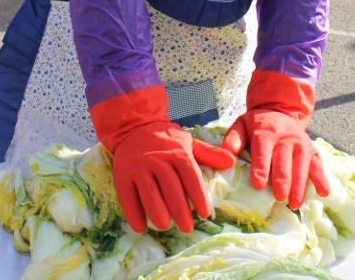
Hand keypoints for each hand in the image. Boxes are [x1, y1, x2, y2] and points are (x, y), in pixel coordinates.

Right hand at [113, 121, 234, 232]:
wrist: (134, 127)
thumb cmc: (165, 139)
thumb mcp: (188, 142)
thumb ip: (208, 154)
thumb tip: (231, 161)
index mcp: (177, 152)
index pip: (190, 176)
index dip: (198, 196)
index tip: (205, 213)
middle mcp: (158, 159)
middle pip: (171, 188)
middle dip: (180, 210)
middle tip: (187, 227)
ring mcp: (139, 167)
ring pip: (150, 194)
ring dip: (158, 213)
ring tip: (165, 226)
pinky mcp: (122, 174)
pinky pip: (128, 197)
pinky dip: (134, 214)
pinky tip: (141, 227)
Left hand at [222, 109, 329, 208]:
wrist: (281, 111)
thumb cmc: (258, 125)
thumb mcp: (242, 124)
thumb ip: (234, 137)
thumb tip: (228, 152)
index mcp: (266, 132)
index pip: (263, 150)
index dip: (261, 168)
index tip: (258, 186)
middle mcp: (286, 137)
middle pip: (284, 160)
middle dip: (283, 180)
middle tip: (279, 198)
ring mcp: (301, 144)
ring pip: (302, 165)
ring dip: (300, 185)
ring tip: (295, 203)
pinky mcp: (312, 150)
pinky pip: (318, 164)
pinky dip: (322, 178)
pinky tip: (323, 193)